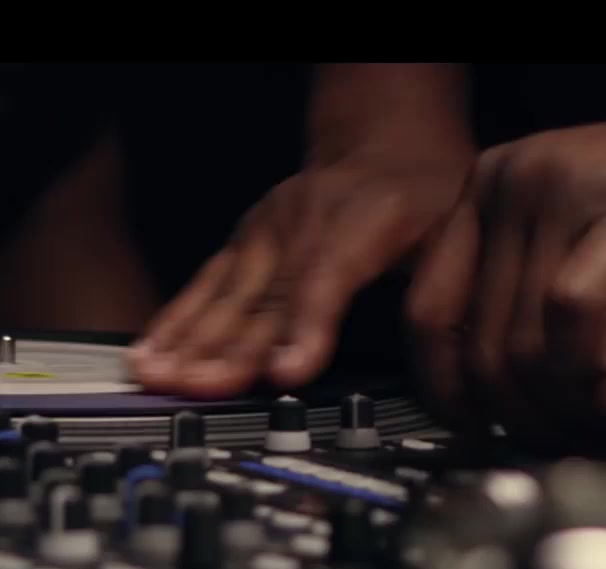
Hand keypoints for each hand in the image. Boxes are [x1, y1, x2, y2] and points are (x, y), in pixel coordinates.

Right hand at [130, 147, 471, 397]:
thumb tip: (434, 353)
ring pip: (226, 293)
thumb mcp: (455, 233)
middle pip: (263, 297)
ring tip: (157, 375)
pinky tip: (150, 350)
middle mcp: (303, 224)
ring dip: (189, 338)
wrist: (386, 142)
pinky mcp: (244, 242)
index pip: (329, 279)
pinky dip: (175, 320)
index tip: (286, 372)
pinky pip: (206, 284)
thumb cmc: (424, 193)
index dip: (306, 328)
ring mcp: (266, 232)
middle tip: (197, 388)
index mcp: (366, 221)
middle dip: (227, 349)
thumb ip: (439, 287)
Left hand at [406, 91, 605, 443]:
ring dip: (573, 408)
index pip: (424, 315)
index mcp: (487, 197)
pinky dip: (593, 374)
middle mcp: (509, 186)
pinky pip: (573, 314)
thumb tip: (533, 430)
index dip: (449, 393)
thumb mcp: (602, 288)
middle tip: (584, 432)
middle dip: (528, 417)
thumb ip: (553, 350)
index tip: (489, 431)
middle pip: (472, 347)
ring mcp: (560, 191)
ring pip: (519, 344)